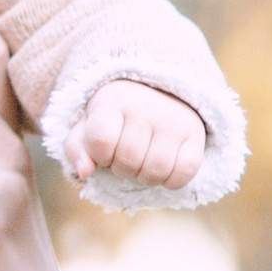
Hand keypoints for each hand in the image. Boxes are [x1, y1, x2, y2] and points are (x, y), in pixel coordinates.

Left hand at [66, 78, 204, 193]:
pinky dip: (170, 180)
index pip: (101, 140)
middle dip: (121, 168)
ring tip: (141, 163)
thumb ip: (76, 148)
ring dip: (144, 177)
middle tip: (124, 156)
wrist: (155, 90)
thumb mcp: (87, 125)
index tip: (104, 148)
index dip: (99, 155)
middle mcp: (146, 107)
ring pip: (156, 170)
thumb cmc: (114, 116)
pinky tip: (162, 169)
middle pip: (128, 160)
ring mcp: (173, 120)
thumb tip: (85, 173)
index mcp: (113, 100)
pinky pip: (184, 173)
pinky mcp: (195, 134)